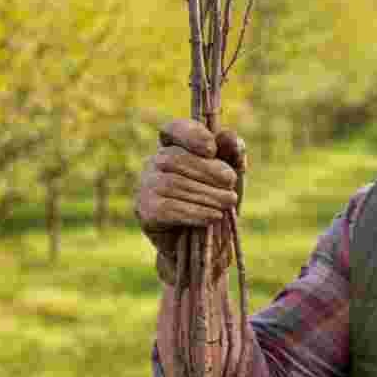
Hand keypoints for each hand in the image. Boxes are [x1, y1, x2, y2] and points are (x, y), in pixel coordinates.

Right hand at [135, 117, 245, 284]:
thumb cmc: (216, 203)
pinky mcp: (145, 211)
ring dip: (206, 194)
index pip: (173, 129)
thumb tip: (229, 138)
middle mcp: (153, 163)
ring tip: (228, 203)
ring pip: (173, 184)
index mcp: (173, 147)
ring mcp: (145, 187)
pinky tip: (213, 217)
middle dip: (207, 171)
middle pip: (175, 158)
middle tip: (232, 185)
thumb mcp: (230, 178)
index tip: (212, 149)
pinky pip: (168, 208)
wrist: (204, 247)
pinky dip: (194, 212)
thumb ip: (232, 155)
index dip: (190, 134)